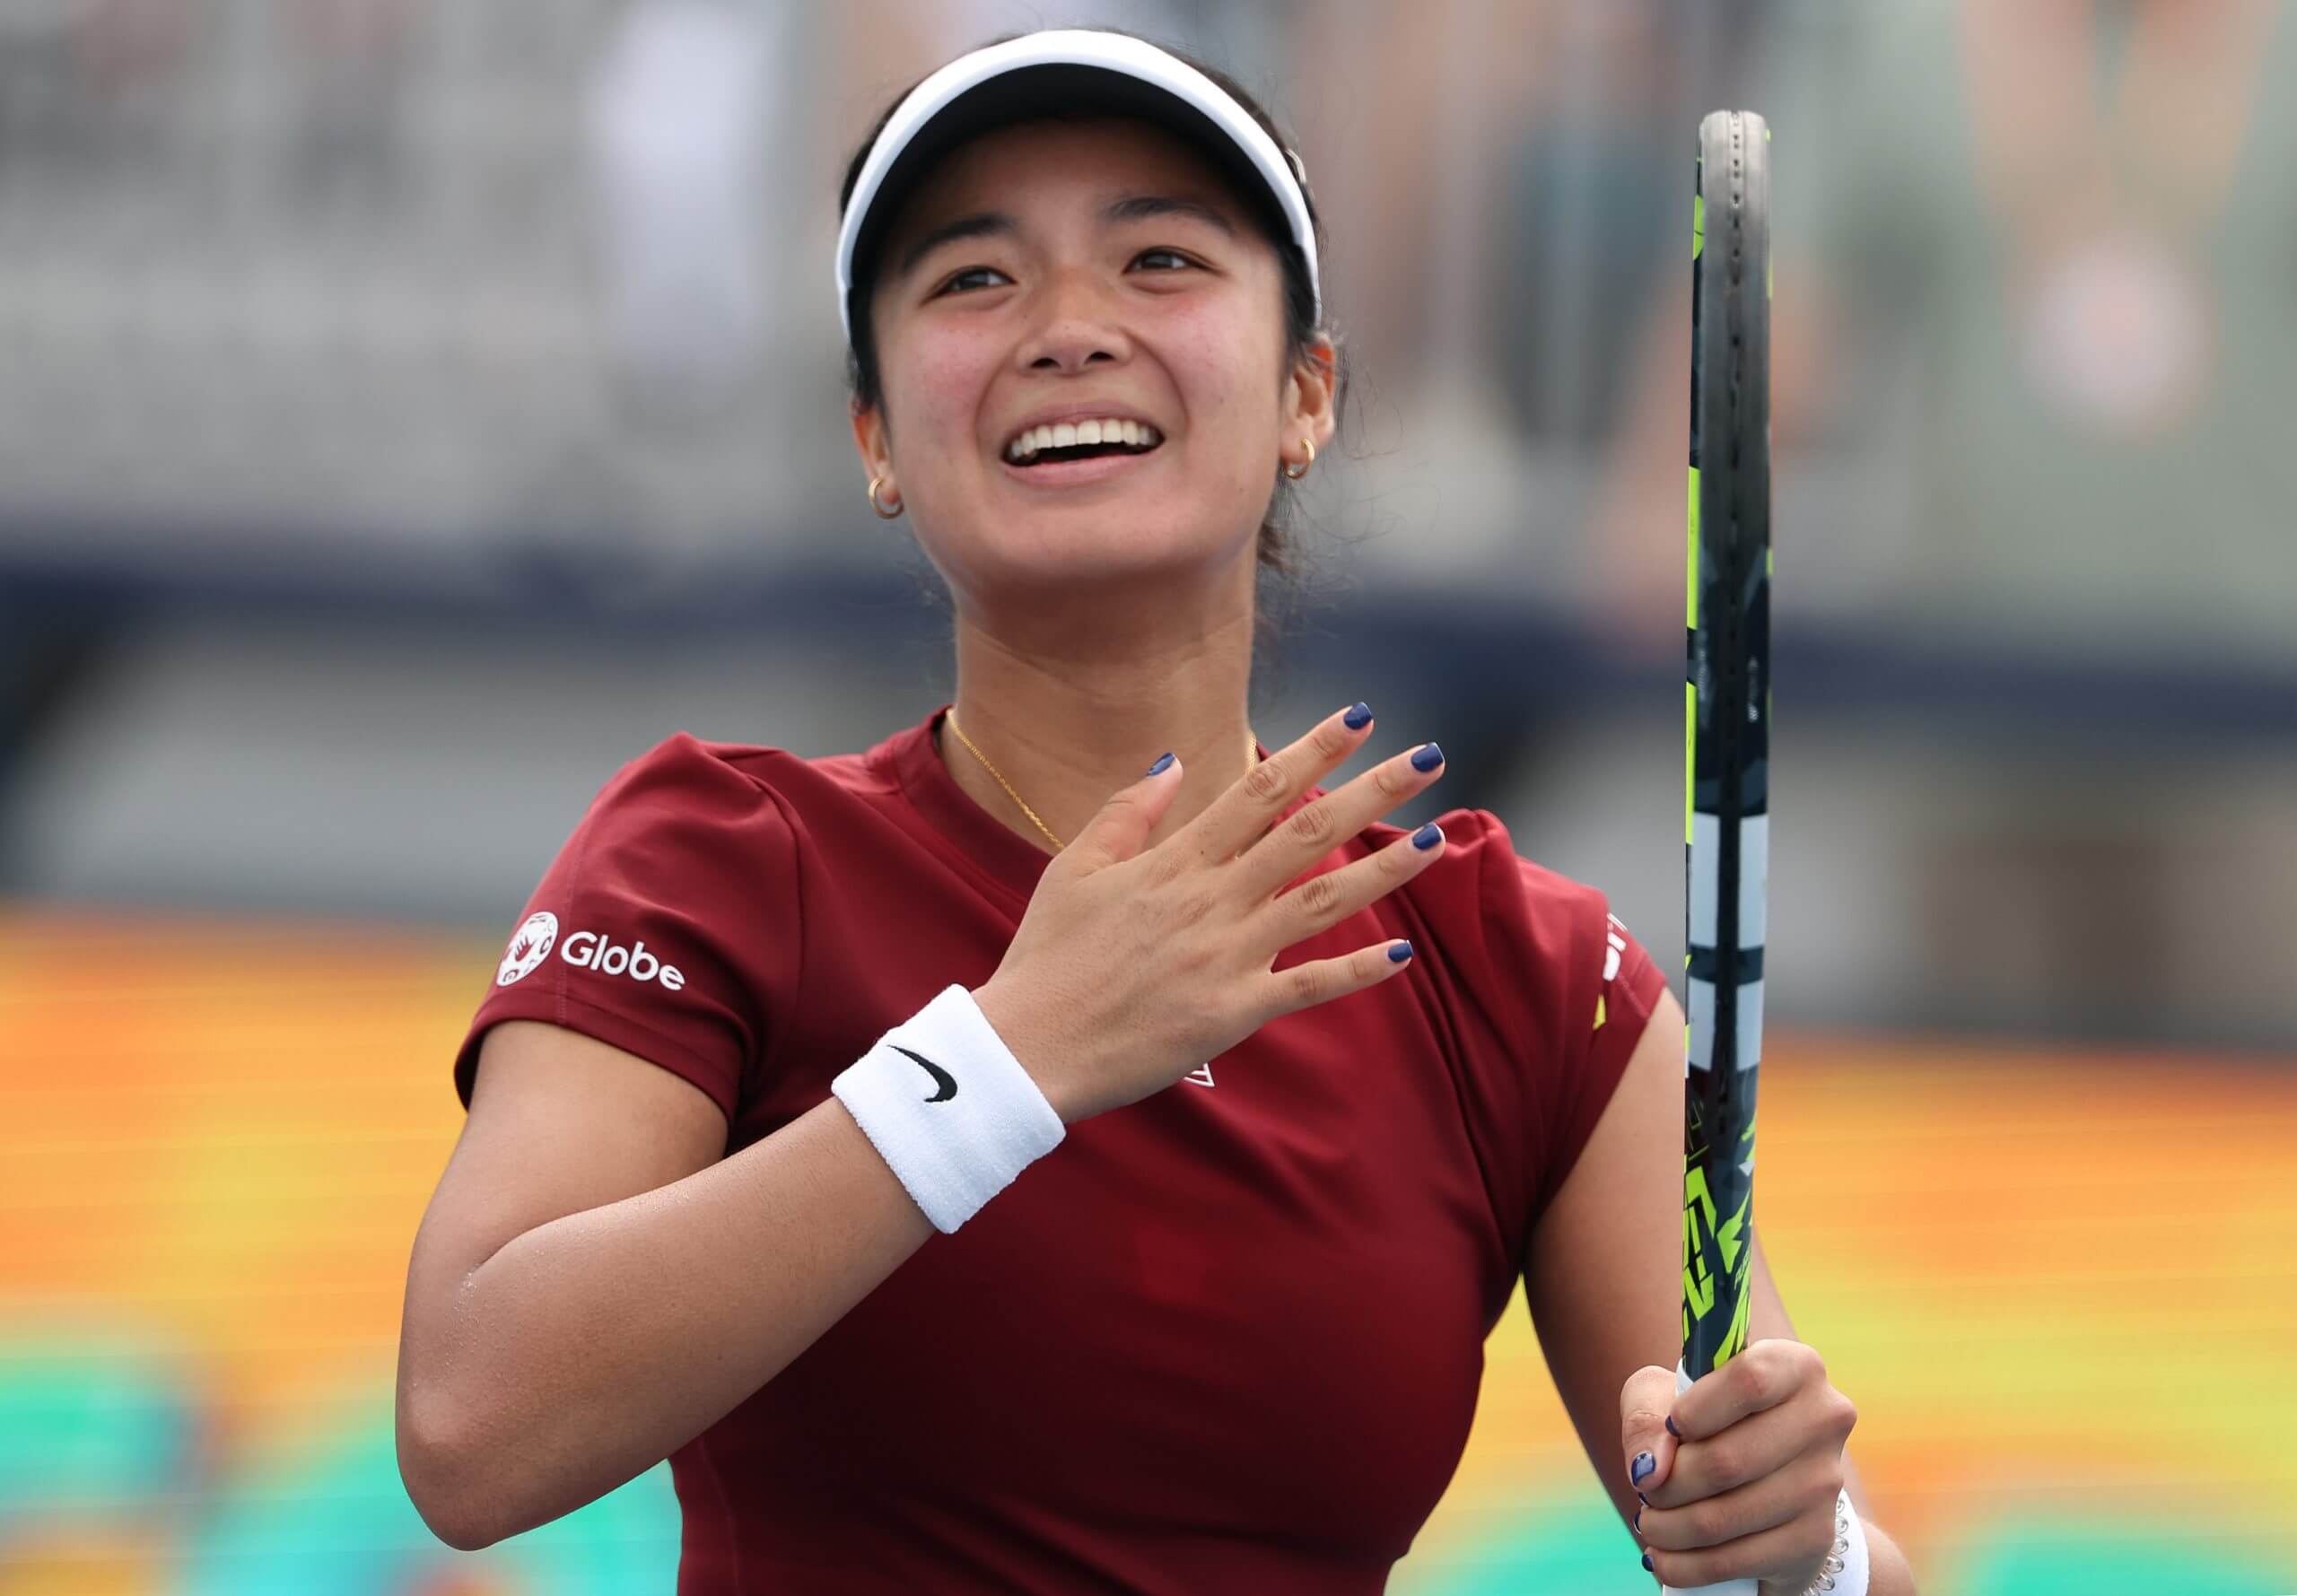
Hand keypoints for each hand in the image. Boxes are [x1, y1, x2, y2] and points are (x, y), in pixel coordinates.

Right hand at [973, 701, 1447, 1123]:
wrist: (1028, 1047)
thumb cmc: (1048, 957)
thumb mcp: (1075, 869)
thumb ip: (1129, 812)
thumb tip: (1175, 761)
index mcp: (1173, 862)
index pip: (1258, 790)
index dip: (1314, 750)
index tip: (1360, 716)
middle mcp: (1210, 901)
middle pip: (1307, 834)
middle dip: (1372, 790)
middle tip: (1428, 757)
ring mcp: (1226, 956)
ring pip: (1321, 902)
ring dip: (1384, 868)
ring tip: (1438, 838)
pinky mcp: (1232, 1012)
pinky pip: (1306, 987)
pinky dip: (1355, 972)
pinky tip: (1400, 954)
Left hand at [1620, 1339, 1857, 1592]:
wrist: (1764, 1481)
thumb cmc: (1704, 1420)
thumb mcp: (1664, 1395)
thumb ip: (1646, 1414)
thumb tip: (1649, 1470)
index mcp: (1795, 1366)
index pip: (1750, 1379)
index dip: (1696, 1410)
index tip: (1671, 1428)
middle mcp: (1823, 1419)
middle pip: (1726, 1460)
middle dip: (1667, 1484)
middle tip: (1646, 1491)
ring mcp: (1824, 1483)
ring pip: (1723, 1516)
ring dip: (1668, 1527)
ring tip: (1651, 1522)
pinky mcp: (1814, 1538)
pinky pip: (1734, 1560)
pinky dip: (1684, 1564)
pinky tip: (1664, 1556)